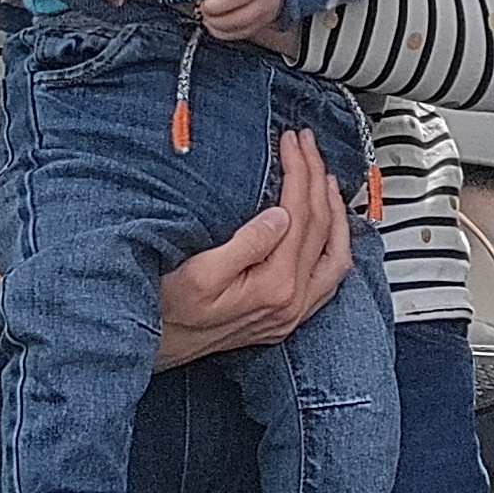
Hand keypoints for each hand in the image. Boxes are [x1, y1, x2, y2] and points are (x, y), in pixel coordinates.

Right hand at [154, 132, 352, 365]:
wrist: (157, 349)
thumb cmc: (169, 312)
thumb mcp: (198, 273)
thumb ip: (245, 245)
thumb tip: (281, 215)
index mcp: (275, 286)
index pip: (300, 214)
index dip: (299, 171)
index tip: (292, 143)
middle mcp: (293, 302)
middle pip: (321, 227)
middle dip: (316, 178)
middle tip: (308, 145)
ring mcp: (294, 313)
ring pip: (336, 254)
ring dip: (334, 211)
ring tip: (325, 178)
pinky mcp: (288, 318)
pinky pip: (330, 277)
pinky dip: (334, 243)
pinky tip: (328, 228)